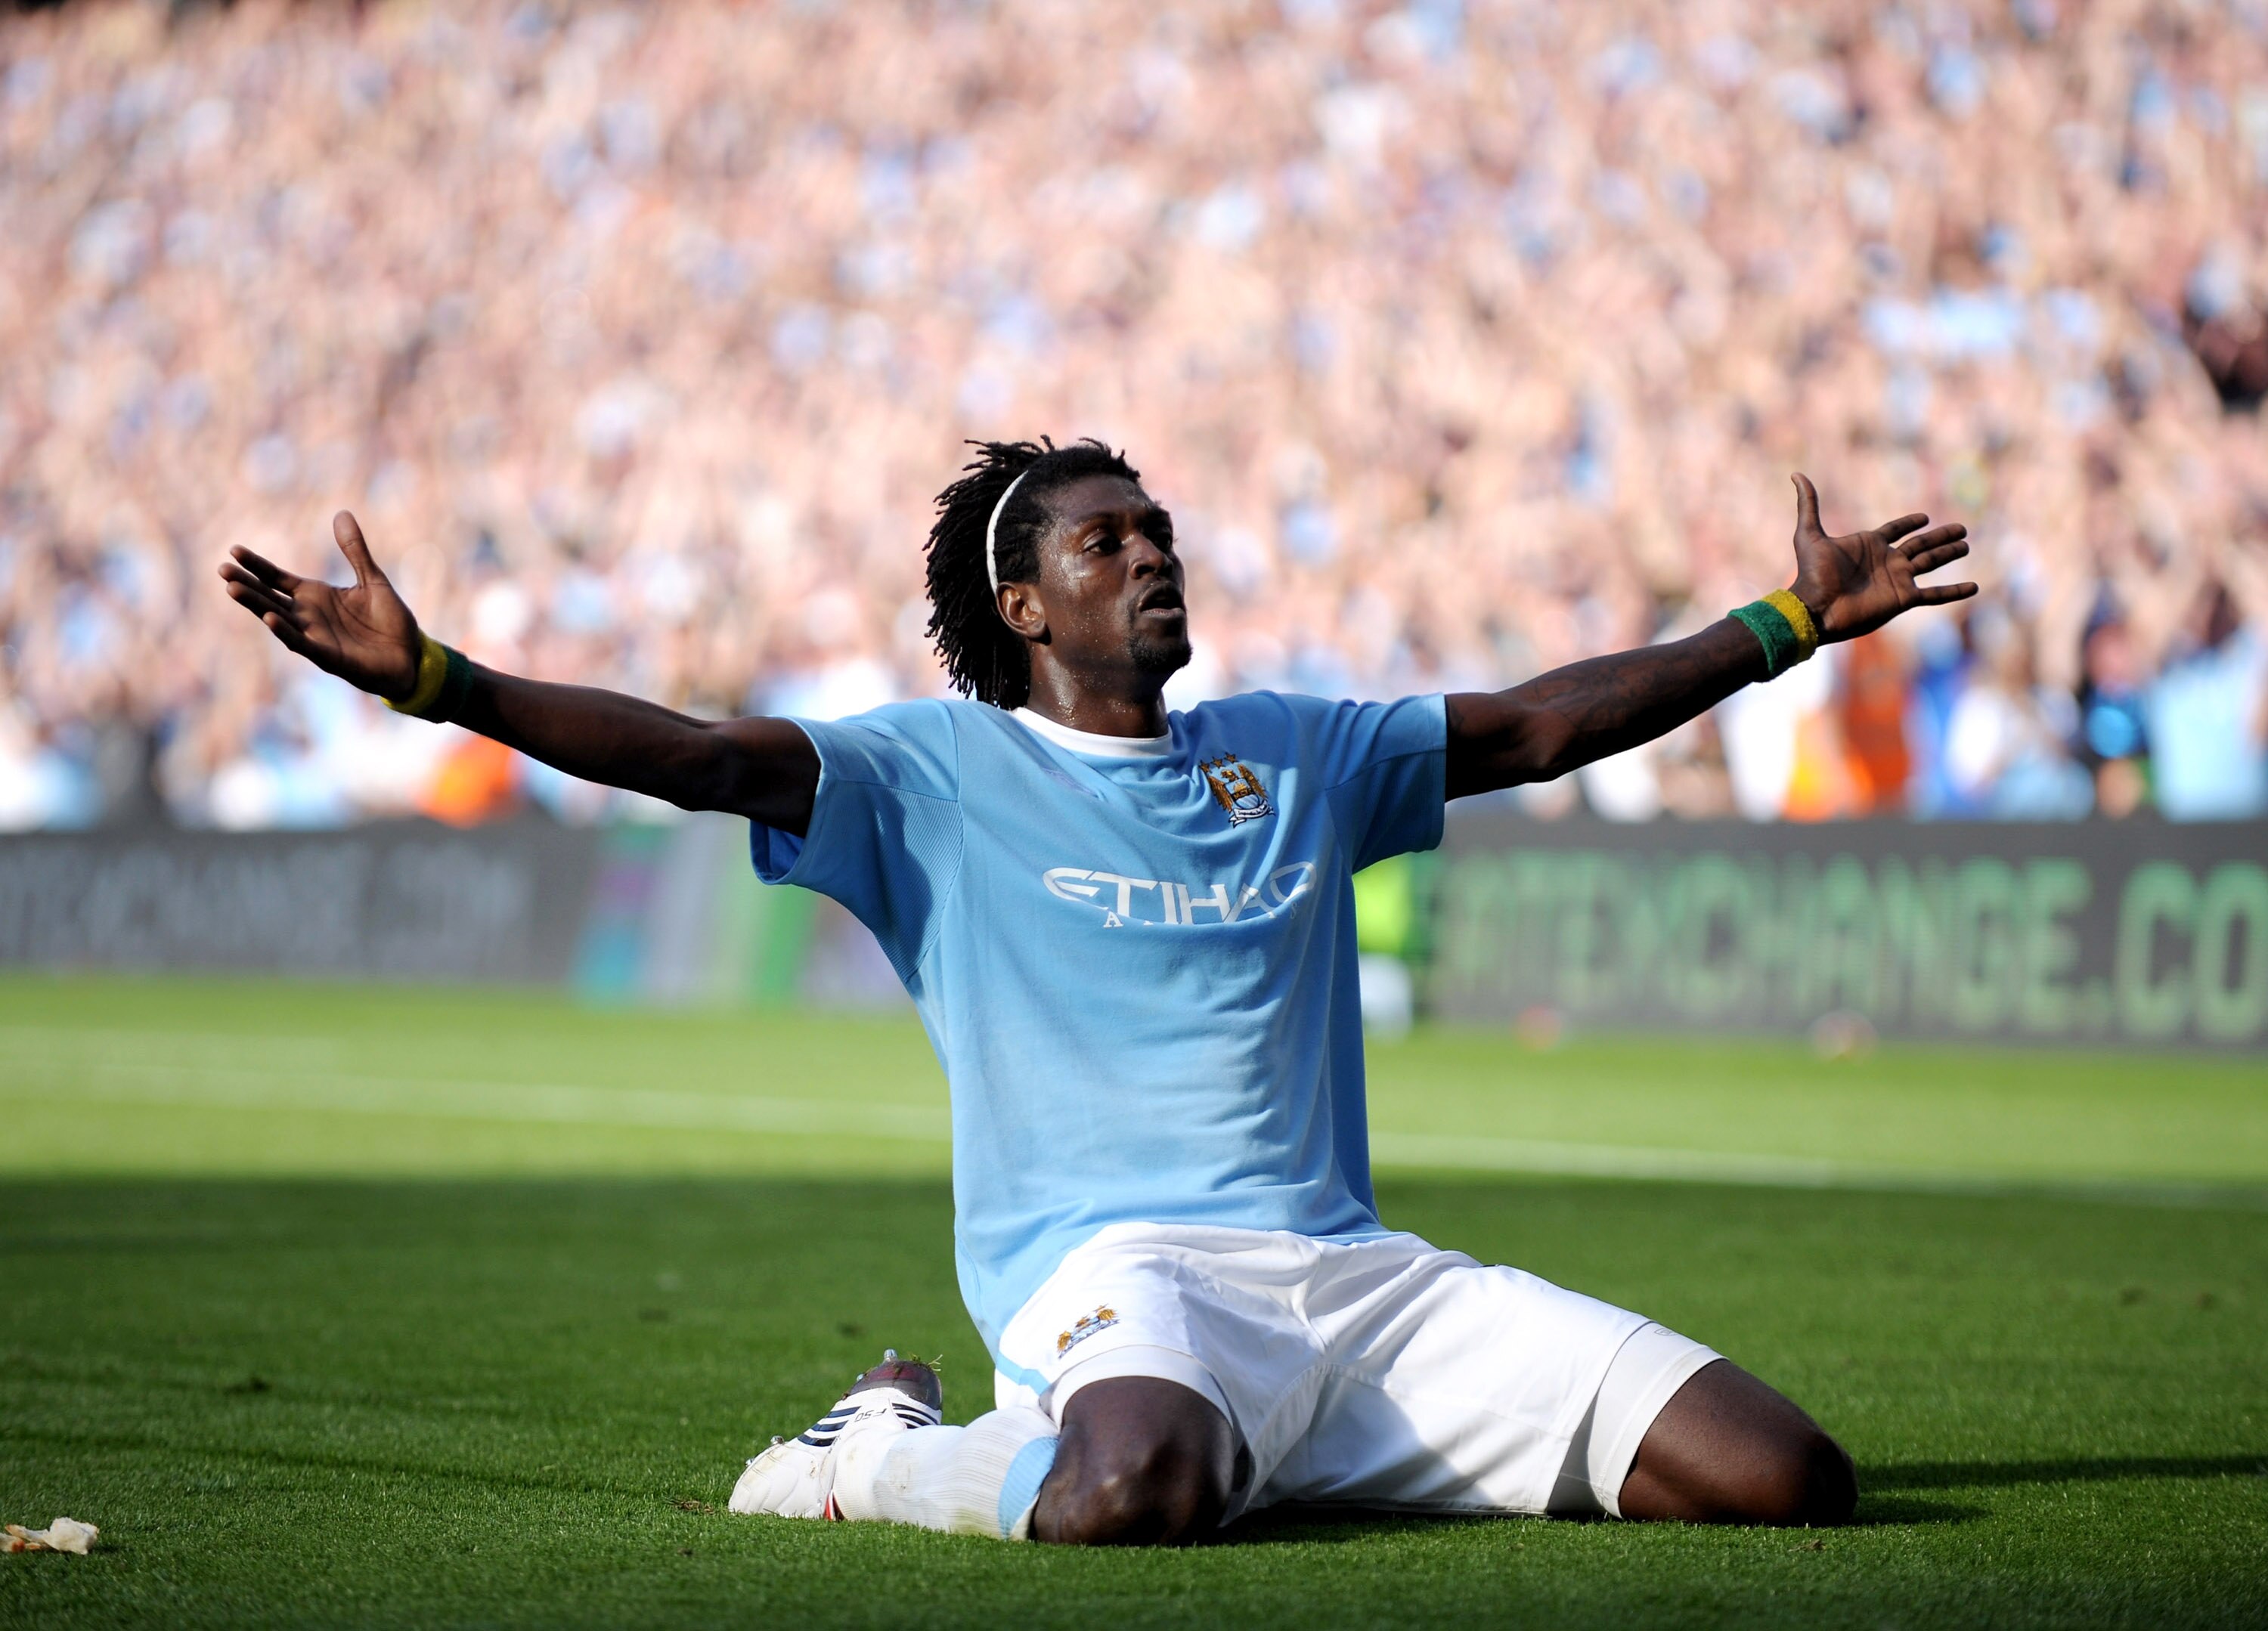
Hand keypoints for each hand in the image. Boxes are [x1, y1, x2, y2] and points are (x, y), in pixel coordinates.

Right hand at [217, 511, 421, 699]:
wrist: (412, 655)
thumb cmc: (389, 620)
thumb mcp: (372, 578)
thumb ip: (355, 550)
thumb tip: (342, 513)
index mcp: (314, 596)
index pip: (276, 578)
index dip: (256, 565)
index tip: (234, 550)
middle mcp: (308, 616)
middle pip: (269, 597)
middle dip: (246, 584)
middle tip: (222, 569)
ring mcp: (315, 637)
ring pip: (278, 619)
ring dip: (257, 605)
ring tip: (233, 589)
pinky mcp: (329, 657)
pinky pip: (303, 644)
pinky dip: (286, 632)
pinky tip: (270, 618)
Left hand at [1785, 473, 1976, 643]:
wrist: (1815, 607)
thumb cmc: (1811, 574)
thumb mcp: (1808, 534)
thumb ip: (1808, 504)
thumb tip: (1796, 474)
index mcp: (1869, 545)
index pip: (1896, 530)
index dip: (1910, 523)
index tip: (1924, 518)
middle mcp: (1887, 561)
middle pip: (1921, 544)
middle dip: (1941, 537)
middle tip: (1962, 529)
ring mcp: (1897, 580)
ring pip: (1931, 563)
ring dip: (1949, 554)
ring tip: (1967, 545)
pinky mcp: (1903, 599)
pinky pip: (1934, 594)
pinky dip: (1954, 591)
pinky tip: (1974, 587)